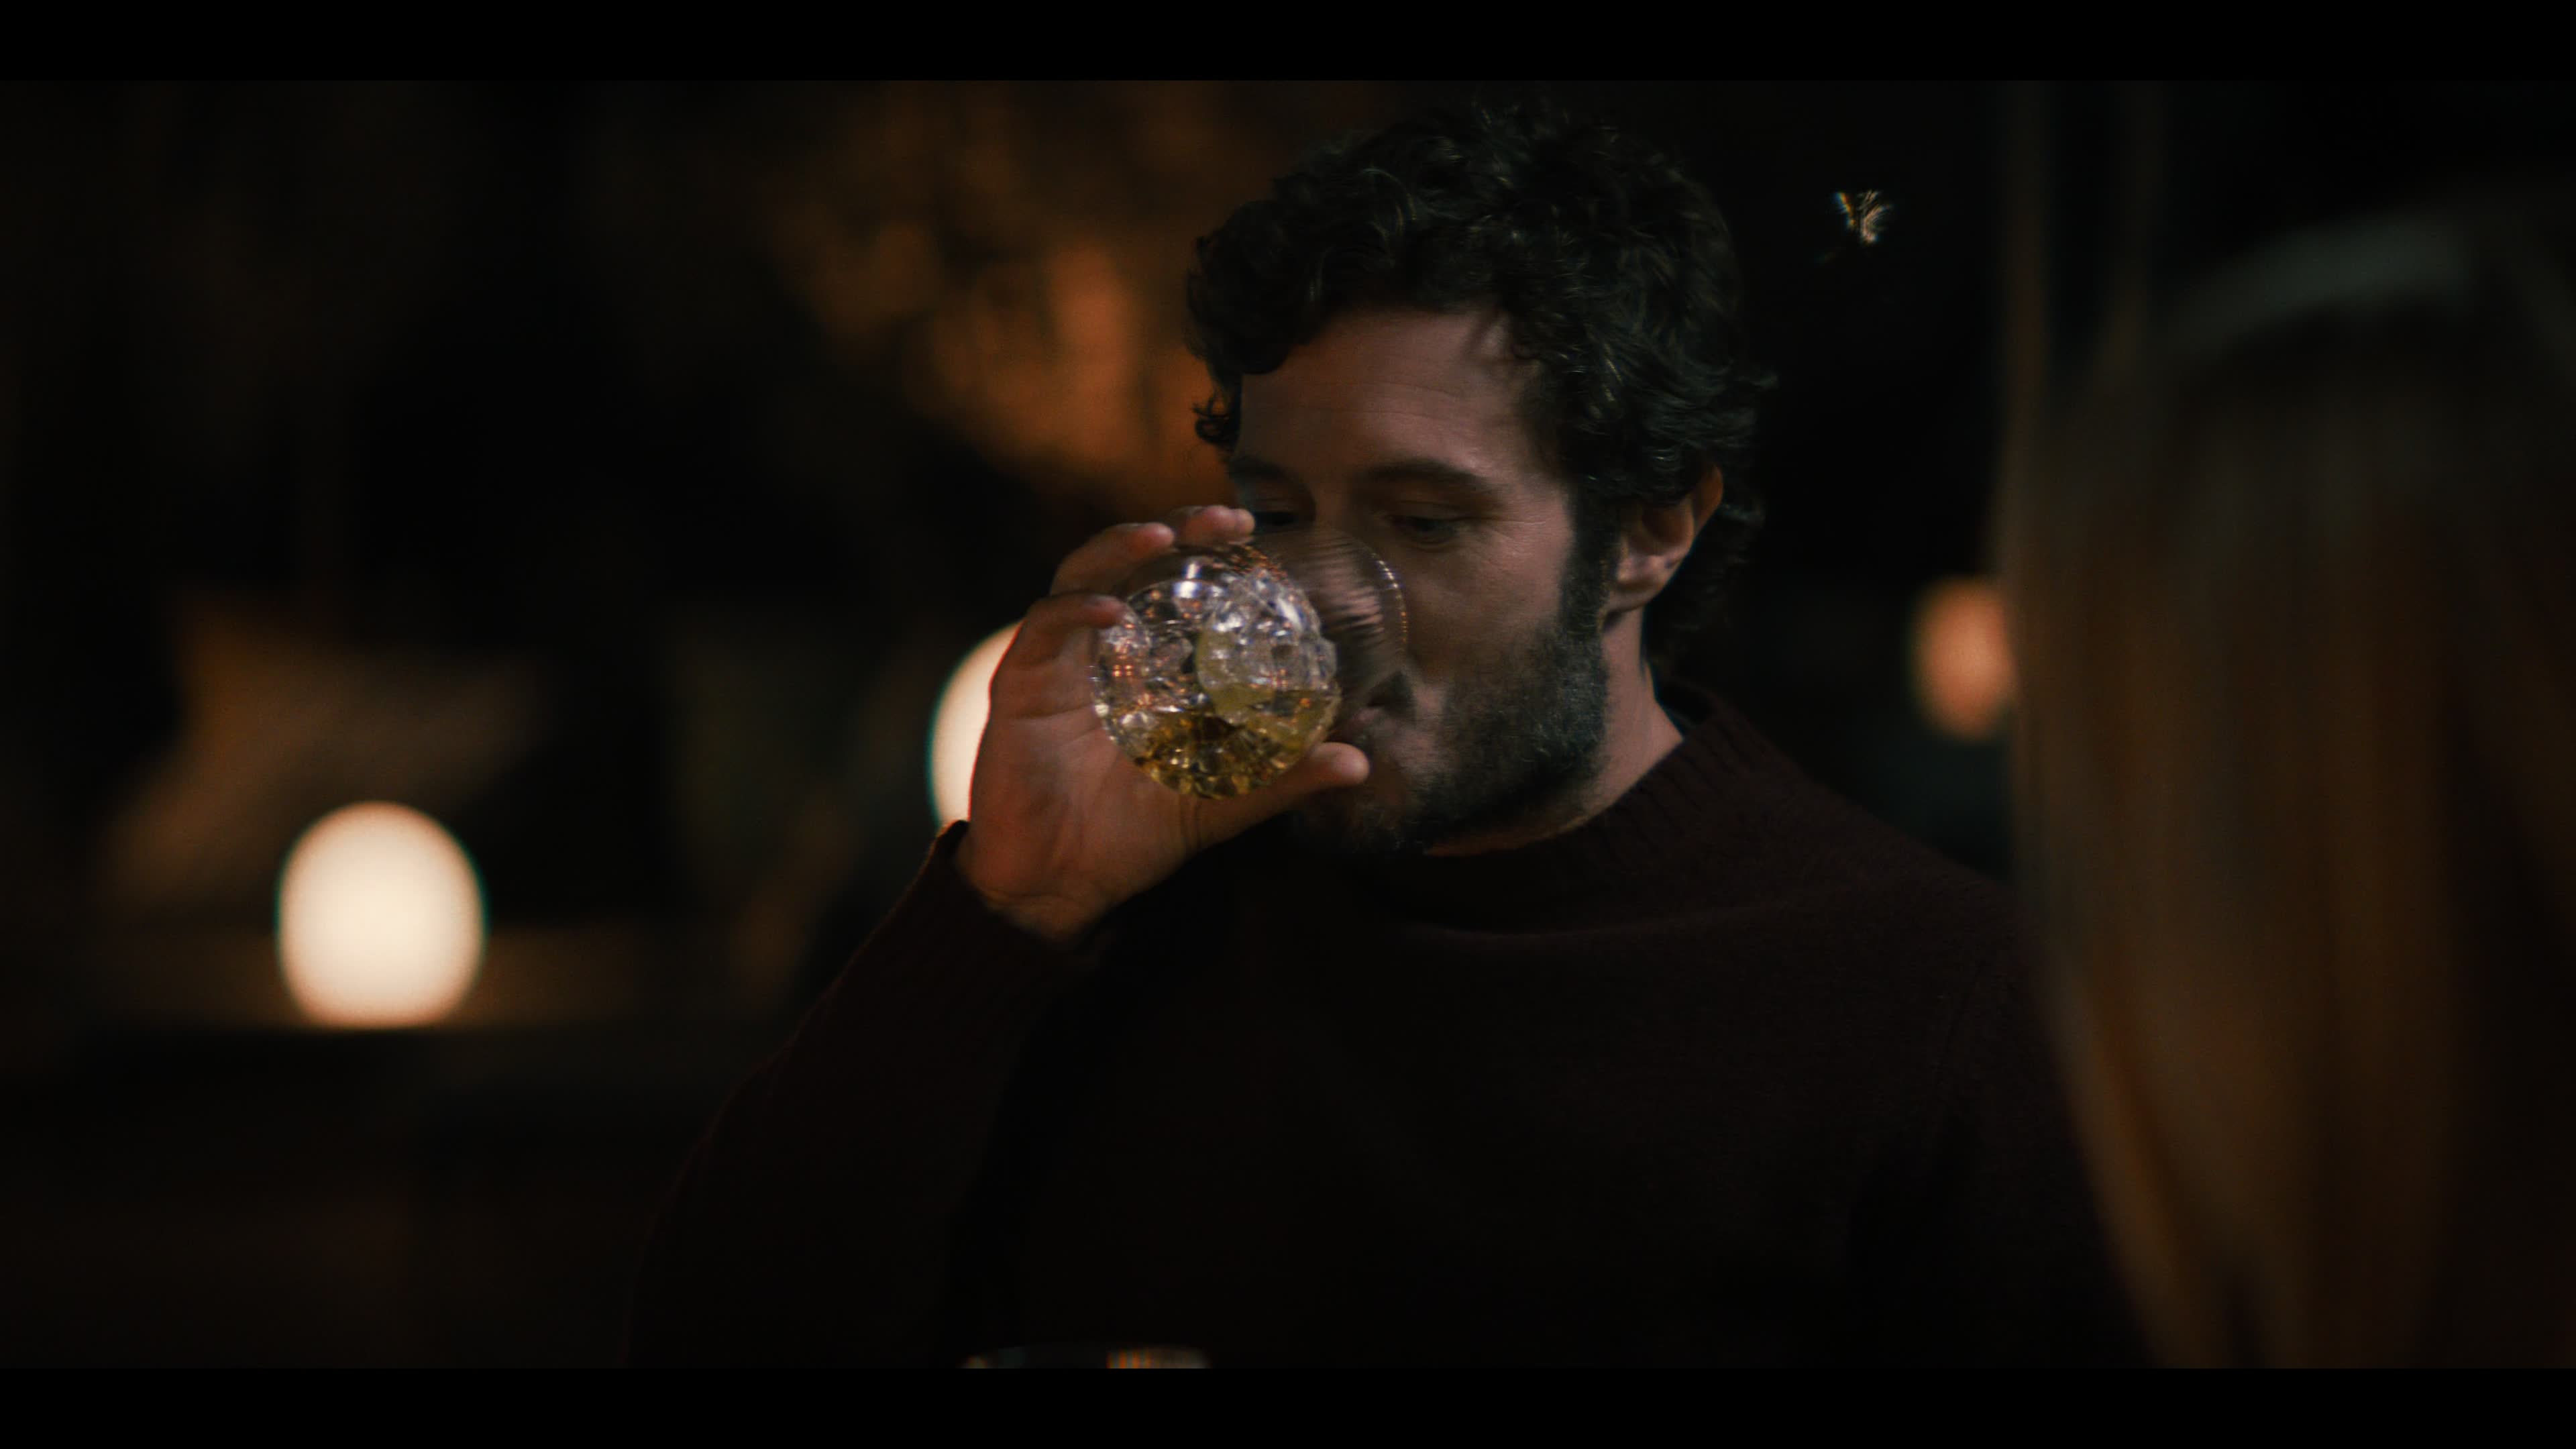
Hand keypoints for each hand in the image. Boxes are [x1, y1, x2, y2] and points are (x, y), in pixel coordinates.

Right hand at [952, 506, 1370, 945]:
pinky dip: (1077, 610)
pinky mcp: (1020, 683)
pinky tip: (1113, 611)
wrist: (1057, 886)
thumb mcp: (1218, 803)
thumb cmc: (1130, 839)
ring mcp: (1058, 660)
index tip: (1256, 530)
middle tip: (1225, 518)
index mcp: (1145, 666)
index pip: (1176, 586)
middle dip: (1176, 529)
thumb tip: (1359, 763)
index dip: (1211, 550)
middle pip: (1131, 562)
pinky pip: (1045, 628)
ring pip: (1082, 574)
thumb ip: (1280, 779)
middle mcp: (1100, 650)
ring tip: (1162, 537)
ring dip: (1119, 548)